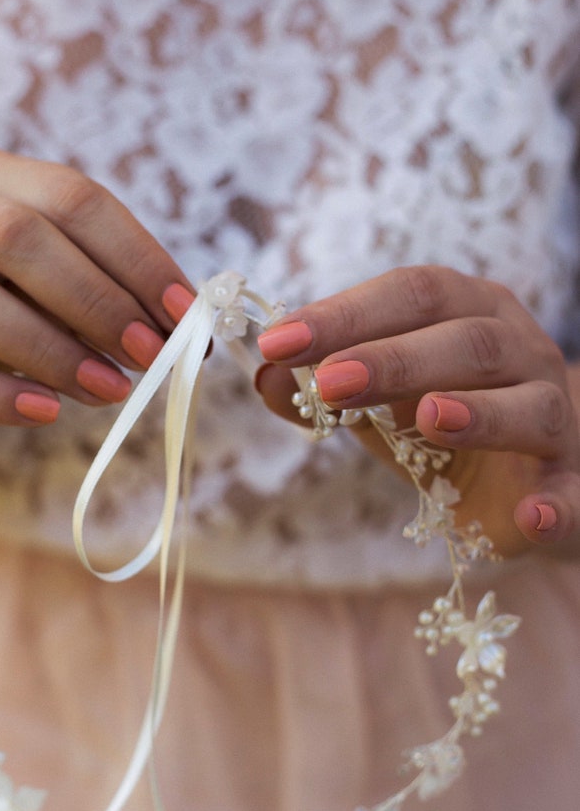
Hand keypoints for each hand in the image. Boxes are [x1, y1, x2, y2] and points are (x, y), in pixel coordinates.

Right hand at [0, 150, 193, 435]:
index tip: (183, 313)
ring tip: (110, 391)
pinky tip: (46, 413)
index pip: (72, 198)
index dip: (135, 255)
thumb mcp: (55, 288)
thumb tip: (186, 326)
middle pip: (15, 238)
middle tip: (150, 354)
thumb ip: (108, 291)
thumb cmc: (4, 314)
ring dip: (49, 349)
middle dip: (96, 299)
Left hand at [255, 266, 579, 557]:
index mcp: (469, 312)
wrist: (532, 474)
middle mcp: (522, 351)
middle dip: (396, 358)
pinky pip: (574, 492)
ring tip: (430, 419)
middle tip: (330, 381)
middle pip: (468, 341)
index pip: (412, 295)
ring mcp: (556, 417)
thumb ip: (325, 390)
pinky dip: (556, 505)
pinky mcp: (572, 483)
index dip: (346, 313)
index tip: (278, 342)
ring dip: (481, 413)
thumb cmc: (446, 422)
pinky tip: (532, 516)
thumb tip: (263, 377)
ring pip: (530, 405)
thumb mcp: (381, 402)